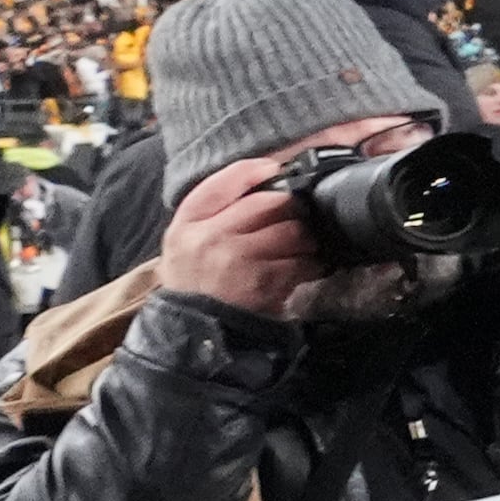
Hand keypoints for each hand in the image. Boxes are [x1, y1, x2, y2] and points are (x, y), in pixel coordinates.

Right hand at [158, 155, 325, 320]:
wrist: (193, 331)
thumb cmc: (195, 282)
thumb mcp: (186, 241)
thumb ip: (214, 212)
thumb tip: (263, 180)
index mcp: (188, 222)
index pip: (226, 181)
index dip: (257, 170)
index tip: (276, 169)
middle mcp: (210, 237)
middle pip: (269, 202)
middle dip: (292, 207)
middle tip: (298, 215)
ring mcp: (237, 260)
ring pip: (292, 231)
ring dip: (305, 238)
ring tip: (302, 246)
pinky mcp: (262, 283)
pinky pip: (302, 263)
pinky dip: (313, 265)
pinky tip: (307, 268)